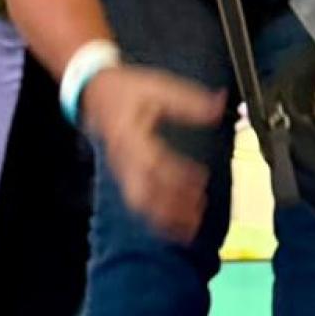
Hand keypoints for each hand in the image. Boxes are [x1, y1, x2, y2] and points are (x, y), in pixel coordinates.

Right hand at [81, 64, 225, 244]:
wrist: (95, 91)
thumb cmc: (127, 89)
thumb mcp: (159, 87)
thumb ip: (189, 101)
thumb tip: (219, 106)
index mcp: (131, 135)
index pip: (154, 161)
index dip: (178, 175)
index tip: (201, 179)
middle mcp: (124, 157)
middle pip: (143, 193)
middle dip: (169, 209)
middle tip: (197, 216)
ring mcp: (121, 169)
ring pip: (140, 203)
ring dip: (164, 218)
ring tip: (190, 228)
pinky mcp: (123, 175)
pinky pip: (138, 201)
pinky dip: (156, 216)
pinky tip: (175, 223)